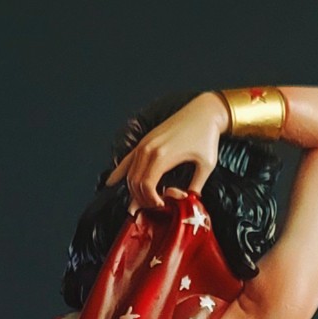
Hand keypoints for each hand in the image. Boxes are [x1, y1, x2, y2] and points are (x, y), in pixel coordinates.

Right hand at [105, 92, 225, 214]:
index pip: (146, 186)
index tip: (162, 206)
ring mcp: (145, 144)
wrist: (204, 112)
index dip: (151, 201)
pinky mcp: (145, 141)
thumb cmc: (207, 136)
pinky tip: (111, 183)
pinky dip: (119, 173)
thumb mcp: (206, 165)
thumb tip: (188, 203)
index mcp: (162, 155)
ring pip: (130, 174)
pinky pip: (127, 160)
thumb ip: (196, 186)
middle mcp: (149, 149)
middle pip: (135, 182)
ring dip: (134, 190)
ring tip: (145, 200)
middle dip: (142, 199)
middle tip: (155, 206)